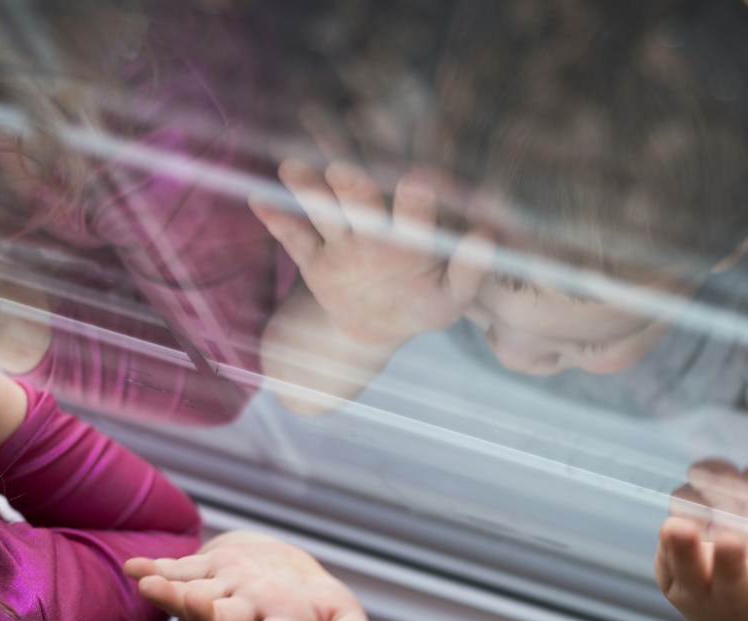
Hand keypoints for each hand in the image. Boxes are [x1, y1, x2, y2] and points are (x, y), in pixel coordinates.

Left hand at [125, 532, 369, 620]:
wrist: (282, 578)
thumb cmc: (316, 605)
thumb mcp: (341, 615)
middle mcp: (242, 618)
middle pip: (222, 620)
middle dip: (209, 615)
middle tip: (199, 609)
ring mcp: (217, 594)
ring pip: (191, 596)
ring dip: (170, 594)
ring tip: (150, 587)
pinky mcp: (201, 572)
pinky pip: (175, 571)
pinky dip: (154, 569)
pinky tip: (133, 568)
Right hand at [250, 159, 493, 348]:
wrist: (376, 324)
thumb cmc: (422, 305)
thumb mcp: (449, 298)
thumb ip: (468, 272)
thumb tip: (488, 237)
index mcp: (412, 232)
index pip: (414, 203)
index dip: (414, 188)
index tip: (417, 177)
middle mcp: (374, 224)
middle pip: (362, 200)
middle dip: (354, 186)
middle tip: (345, 172)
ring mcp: (341, 238)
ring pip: (323, 210)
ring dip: (309, 189)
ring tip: (292, 169)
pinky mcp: (313, 256)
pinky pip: (294, 238)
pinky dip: (277, 221)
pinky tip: (259, 201)